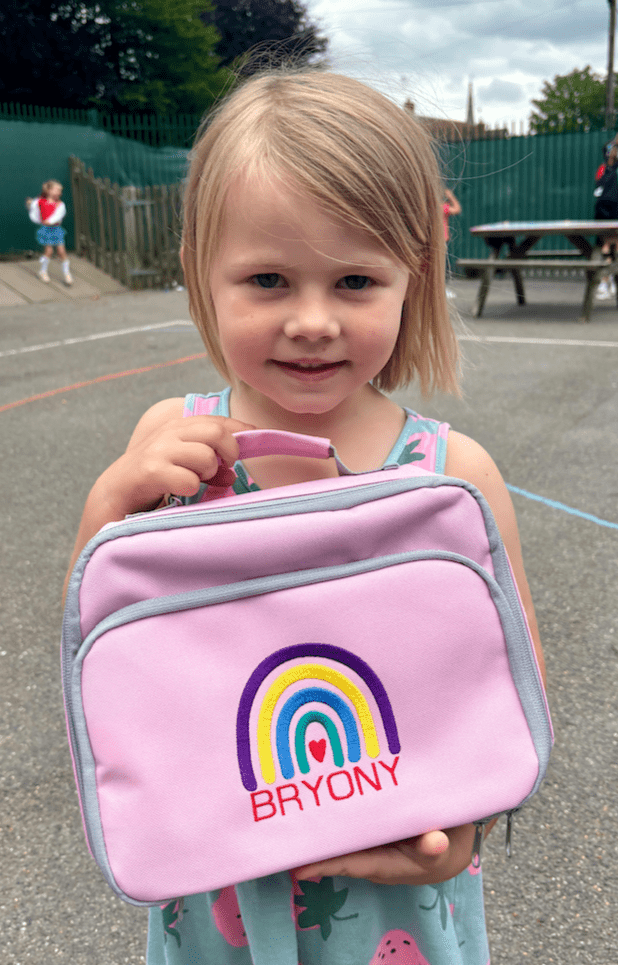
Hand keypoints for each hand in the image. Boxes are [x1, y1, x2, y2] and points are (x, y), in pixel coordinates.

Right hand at [95, 414, 254, 518]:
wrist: (114, 492)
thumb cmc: (154, 477)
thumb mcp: (182, 465)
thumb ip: (209, 466)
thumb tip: (232, 475)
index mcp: (179, 427)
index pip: (218, 421)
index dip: (241, 430)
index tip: (254, 439)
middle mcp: (170, 433)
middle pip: (217, 433)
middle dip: (229, 453)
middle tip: (224, 468)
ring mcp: (160, 451)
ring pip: (206, 457)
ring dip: (207, 474)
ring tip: (194, 480)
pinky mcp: (151, 471)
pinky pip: (189, 480)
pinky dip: (190, 489)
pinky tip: (179, 491)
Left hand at [294, 824, 476, 886]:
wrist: (451, 840)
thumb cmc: (445, 845)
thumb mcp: (444, 847)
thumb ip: (435, 846)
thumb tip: (434, 843)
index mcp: (384, 863)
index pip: (350, 863)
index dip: (325, 865)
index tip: (299, 869)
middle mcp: (368, 853)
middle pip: (335, 849)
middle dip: (309, 844)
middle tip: (277, 836)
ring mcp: (365, 840)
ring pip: (336, 833)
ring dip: (315, 826)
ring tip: (284, 814)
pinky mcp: (365, 825)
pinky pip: (344, 820)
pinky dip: (329, 812)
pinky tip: (310, 795)